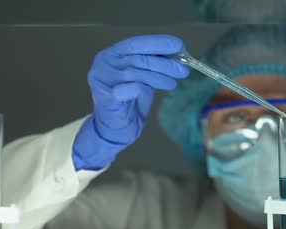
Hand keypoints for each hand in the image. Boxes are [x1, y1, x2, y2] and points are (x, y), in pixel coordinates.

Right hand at [73, 35, 189, 169]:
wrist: (115, 129)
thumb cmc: (130, 102)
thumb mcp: (143, 78)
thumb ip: (153, 65)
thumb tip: (178, 54)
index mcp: (112, 54)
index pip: (136, 43)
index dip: (158, 43)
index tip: (179, 45)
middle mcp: (104, 62)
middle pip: (139, 58)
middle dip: (165, 63)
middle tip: (183, 69)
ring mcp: (102, 79)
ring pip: (137, 72)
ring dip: (160, 77)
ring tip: (173, 83)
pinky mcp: (105, 96)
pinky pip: (132, 88)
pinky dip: (146, 89)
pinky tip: (157, 91)